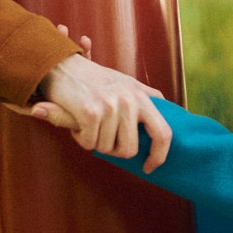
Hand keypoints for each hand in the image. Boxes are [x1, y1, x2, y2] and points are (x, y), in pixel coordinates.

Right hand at [32, 50, 171, 173]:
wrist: (62, 65)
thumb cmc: (95, 78)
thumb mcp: (126, 82)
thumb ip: (146, 95)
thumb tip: (169, 110)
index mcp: (142, 96)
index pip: (163, 133)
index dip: (159, 156)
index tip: (149, 167)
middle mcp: (129, 100)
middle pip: (129, 150)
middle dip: (113, 150)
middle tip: (102, 134)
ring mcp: (111, 106)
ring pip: (106, 149)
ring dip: (94, 141)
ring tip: (89, 121)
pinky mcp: (91, 112)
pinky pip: (89, 144)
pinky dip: (81, 138)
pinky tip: (78, 121)